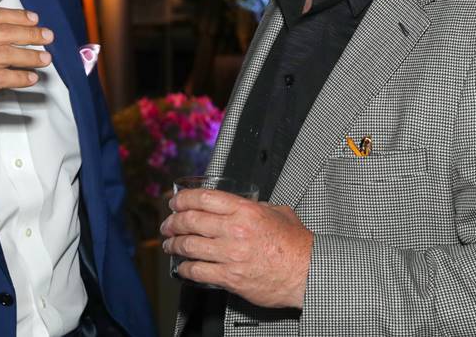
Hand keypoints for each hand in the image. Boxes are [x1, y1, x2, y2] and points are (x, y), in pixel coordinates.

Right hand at [0, 8, 52, 134]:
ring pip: (5, 54)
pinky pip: (1, 78)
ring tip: (45, 59)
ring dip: (30, 56)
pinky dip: (19, 77)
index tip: (34, 18)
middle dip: (30, 33)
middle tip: (47, 36)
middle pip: (3, 33)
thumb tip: (3, 39)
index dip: (16, 16)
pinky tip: (31, 78)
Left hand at [161, 189, 313, 308]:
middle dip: (173, 221)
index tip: (175, 202)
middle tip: (168, 224)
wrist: (308, 272)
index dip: (183, 199)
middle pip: (191, 220)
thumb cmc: (296, 245)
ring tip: (169, 244)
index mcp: (245, 210)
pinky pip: (198, 271)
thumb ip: (258, 206)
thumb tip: (244, 204)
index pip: (203, 198)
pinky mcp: (230, 277)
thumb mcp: (278, 212)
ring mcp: (231, 254)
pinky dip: (185, 268)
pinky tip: (182, 267)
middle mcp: (235, 230)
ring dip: (174, 244)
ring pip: (190, 246)